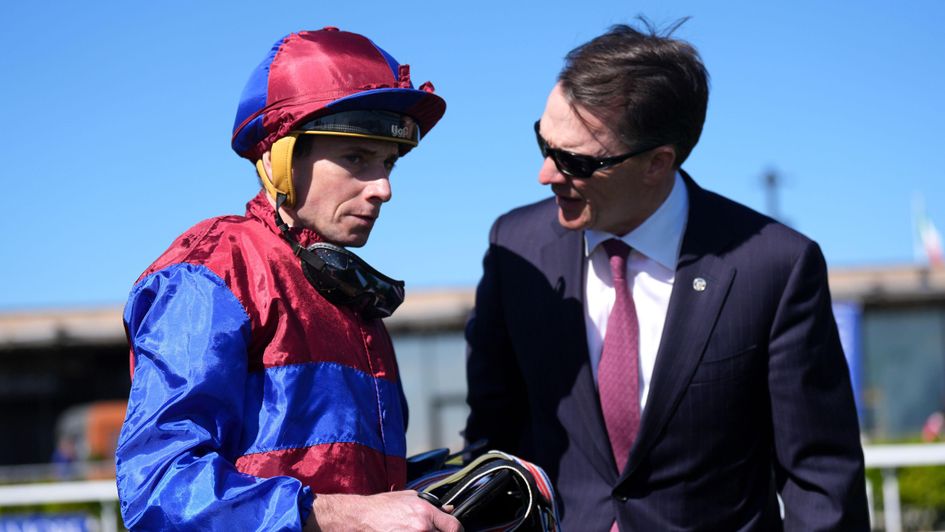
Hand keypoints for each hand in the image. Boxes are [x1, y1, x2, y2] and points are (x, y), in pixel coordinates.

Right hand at [305, 490, 462, 531]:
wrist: (360, 518)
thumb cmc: (381, 507)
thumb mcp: (408, 497)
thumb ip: (432, 504)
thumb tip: (448, 510)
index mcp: (425, 512)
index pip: (455, 527)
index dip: (455, 529)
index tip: (453, 530)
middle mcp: (422, 528)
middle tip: (433, 530)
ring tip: (416, 530)